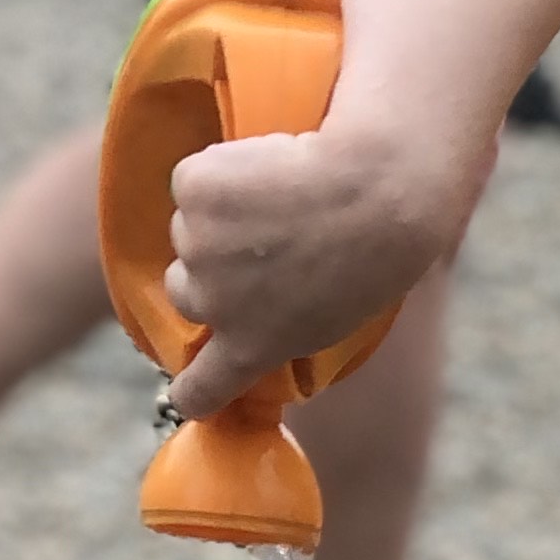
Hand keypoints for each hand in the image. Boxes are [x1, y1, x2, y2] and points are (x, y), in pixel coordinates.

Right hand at [162, 117, 484, 421]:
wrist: (373, 194)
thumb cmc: (377, 258)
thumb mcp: (333, 319)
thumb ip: (285, 324)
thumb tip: (271, 309)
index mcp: (251, 345)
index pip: (202, 388)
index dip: (191, 389)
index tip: (187, 394)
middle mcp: (212, 303)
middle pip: (182, 290)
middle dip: (207, 270)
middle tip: (253, 244)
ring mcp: (196, 244)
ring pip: (190, 227)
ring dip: (218, 215)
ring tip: (276, 198)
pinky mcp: (192, 187)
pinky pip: (196, 179)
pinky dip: (221, 171)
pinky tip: (267, 166)